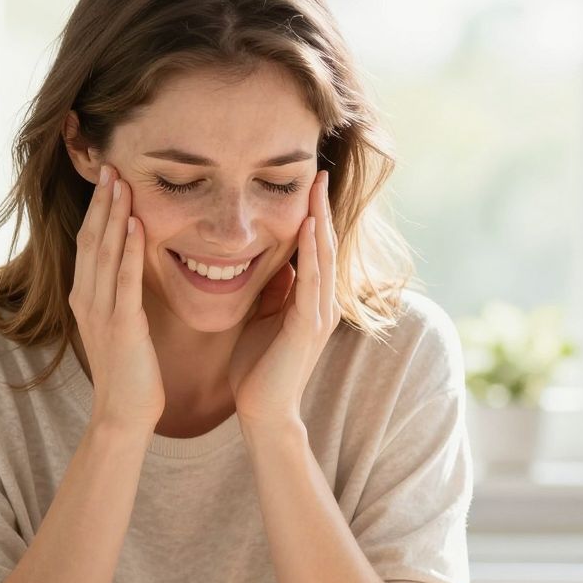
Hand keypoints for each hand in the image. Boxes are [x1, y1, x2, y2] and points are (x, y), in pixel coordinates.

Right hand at [69, 165, 163, 434]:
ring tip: (120, 181)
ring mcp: (101, 311)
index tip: (107, 178)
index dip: (96, 210)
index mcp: (86, 298)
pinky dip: (127, 249)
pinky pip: (124, 279)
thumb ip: (121, 297)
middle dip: (100, 201)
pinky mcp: (121, 324)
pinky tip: (134, 224)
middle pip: (90, 239)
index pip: (88, 243)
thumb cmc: (129, 374)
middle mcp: (87, 299)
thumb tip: (131, 271)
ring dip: (112, 214)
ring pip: (104, 252)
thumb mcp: (120, 327)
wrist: (122, 414)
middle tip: (109, 164)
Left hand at [230, 170, 338, 434]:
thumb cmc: (258, 369)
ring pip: (322, 258)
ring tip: (316, 187)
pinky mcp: (307, 327)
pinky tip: (307, 226)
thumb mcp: (264, 318)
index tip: (307, 182)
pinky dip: (310, 252)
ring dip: (319, 220)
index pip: (314, 248)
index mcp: (310, 301)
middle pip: (324, 245)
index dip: (312, 215)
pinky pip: (312, 281)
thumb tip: (278, 262)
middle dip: (321, 208)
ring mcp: (318, 315)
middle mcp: (321, 304)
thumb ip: (275, 291)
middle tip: (319, 170)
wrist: (262, 412)